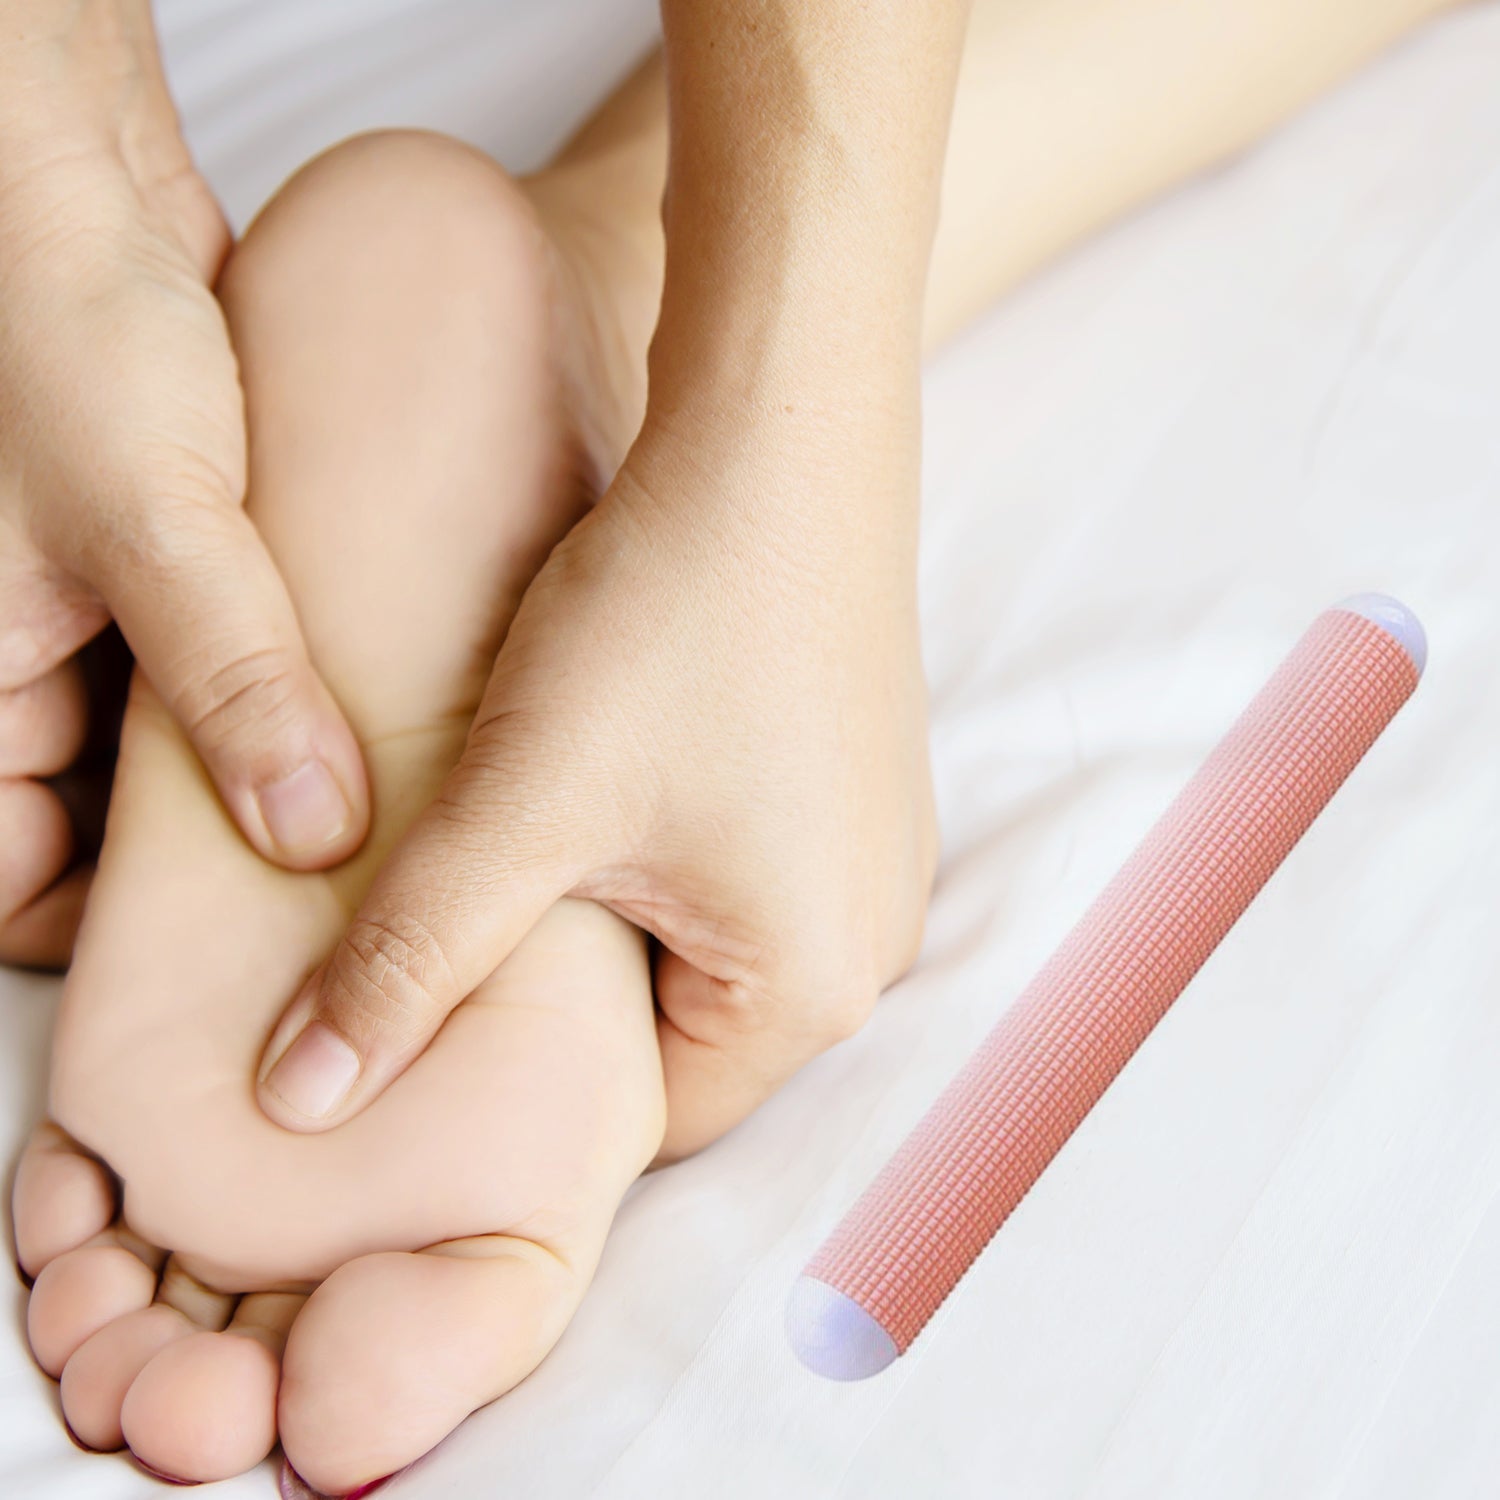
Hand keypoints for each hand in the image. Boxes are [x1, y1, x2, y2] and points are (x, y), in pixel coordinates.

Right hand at [0, 0, 367, 963]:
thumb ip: (234, 684)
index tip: (219, 945)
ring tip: (355, 821)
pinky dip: (262, 703)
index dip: (92, 924)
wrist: (78, 192)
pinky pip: (202, 675)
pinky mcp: (156, 580)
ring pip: (160, 756)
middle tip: (317, 898)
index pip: (7, 871)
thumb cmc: (61, 333)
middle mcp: (11, 668)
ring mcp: (82, 625)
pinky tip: (349, 724)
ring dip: (245, 779)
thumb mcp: (157, 525)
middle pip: (94, 826)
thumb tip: (314, 833)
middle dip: (195, 859)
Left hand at [256, 399, 937, 1157]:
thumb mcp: (521, 804)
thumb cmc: (671, 620)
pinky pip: (752, 876)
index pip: (643, 1121)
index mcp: (810, 987)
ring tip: (541, 834)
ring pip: (710, 949)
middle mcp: (871, 943)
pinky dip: (675, 856)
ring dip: (620, 913)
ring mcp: (880, 862)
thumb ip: (406, 963)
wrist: (783, 436)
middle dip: (575, 994)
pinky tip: (619, 773)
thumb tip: (296, 1100)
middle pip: (680, 1036)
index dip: (526, 1078)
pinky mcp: (866, 792)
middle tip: (480, 911)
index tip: (446, 1008)